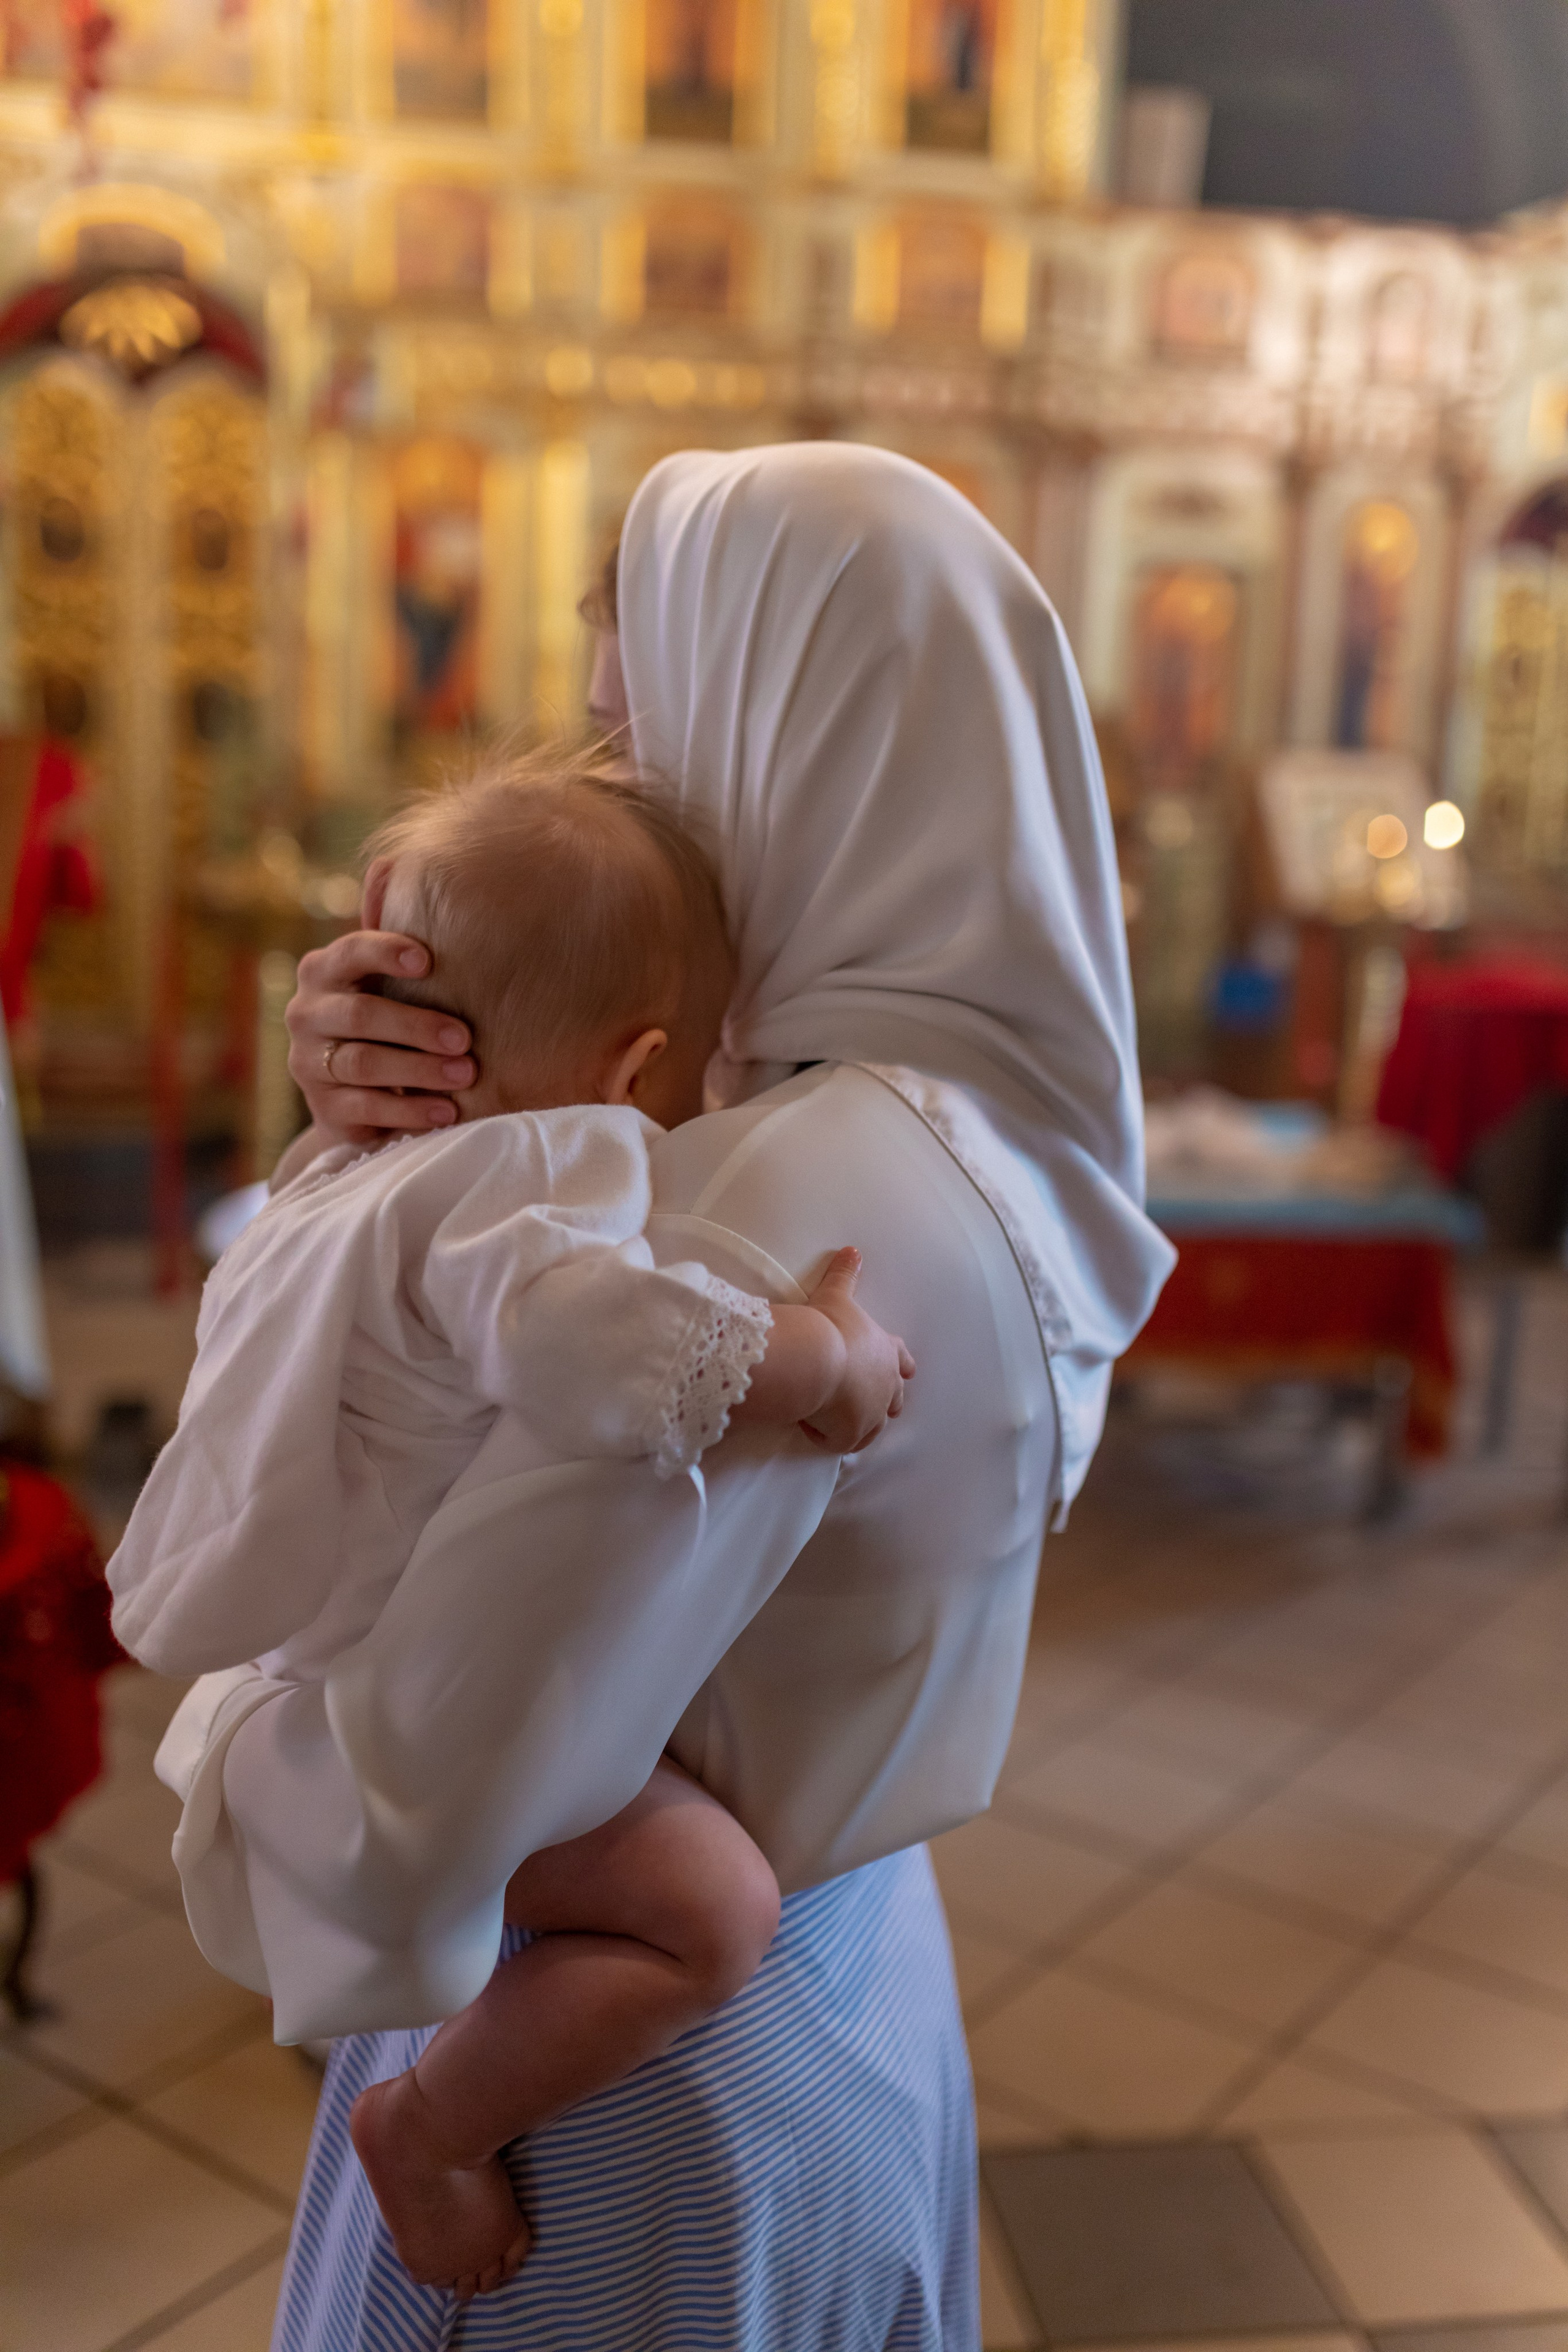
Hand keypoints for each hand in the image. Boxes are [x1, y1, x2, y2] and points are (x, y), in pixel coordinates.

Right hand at [286, 930, 475, 1147]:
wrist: (355, 1096)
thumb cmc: (386, 1021)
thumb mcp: (388, 986)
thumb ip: (402, 952)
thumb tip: (417, 898)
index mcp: (322, 971)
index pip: (350, 952)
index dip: (385, 953)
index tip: (426, 962)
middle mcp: (307, 1013)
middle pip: (360, 1015)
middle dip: (416, 1026)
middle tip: (464, 1038)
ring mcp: (308, 1062)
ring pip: (363, 1063)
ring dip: (419, 1069)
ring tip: (465, 1074)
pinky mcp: (324, 1106)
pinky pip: (368, 1107)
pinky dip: (411, 1109)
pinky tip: (447, 1110)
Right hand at [799, 1248, 914, 1454]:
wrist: (817, 1358)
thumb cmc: (828, 1324)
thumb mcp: (836, 1294)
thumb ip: (845, 1274)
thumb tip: (852, 1250)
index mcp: (885, 1351)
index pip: (901, 1358)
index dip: (901, 1363)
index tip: (907, 1371)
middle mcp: (886, 1385)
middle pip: (895, 1398)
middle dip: (888, 1400)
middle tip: (877, 1405)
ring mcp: (872, 1413)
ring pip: (874, 1426)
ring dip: (861, 1423)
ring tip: (843, 1423)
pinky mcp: (852, 1434)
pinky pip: (844, 1442)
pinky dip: (831, 1437)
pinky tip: (815, 1429)